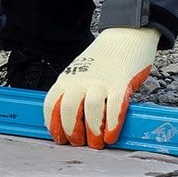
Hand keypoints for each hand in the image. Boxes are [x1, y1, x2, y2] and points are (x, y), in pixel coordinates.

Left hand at [43, 27, 159, 148]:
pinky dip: (112, 124)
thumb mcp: (80, 71)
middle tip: (78, 143)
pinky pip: (115, 107)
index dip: (53, 124)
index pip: (52, 103)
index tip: (59, 138)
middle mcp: (81, 79)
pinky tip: (112, 135)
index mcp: (68, 77)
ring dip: (93, 131)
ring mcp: (101, 81)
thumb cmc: (103, 58)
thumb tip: (72, 122)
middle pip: (68, 108)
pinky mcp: (121, 83)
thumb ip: (75, 91)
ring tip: (97, 143)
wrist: (125, 34)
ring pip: (91, 110)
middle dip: (71, 130)